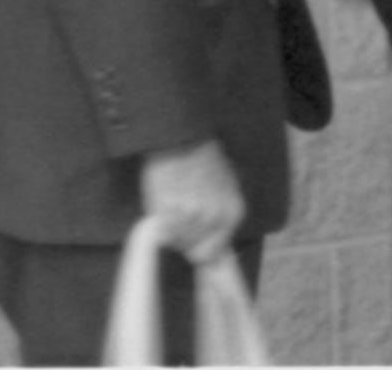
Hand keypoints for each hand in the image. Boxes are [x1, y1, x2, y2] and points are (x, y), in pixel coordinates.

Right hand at [142, 137, 245, 262]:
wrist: (182, 137)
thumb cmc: (205, 161)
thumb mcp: (227, 187)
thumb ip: (224, 217)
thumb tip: (219, 253)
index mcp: (232, 213)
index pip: (211, 254)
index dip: (199, 247)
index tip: (192, 237)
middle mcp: (214, 217)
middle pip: (191, 250)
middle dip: (185, 239)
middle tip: (180, 215)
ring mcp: (189, 215)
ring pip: (174, 240)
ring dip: (171, 228)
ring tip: (173, 201)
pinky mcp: (166, 210)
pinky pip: (159, 229)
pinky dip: (158, 220)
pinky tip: (163, 199)